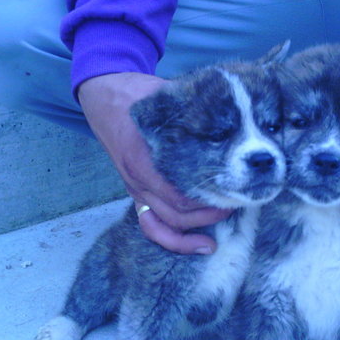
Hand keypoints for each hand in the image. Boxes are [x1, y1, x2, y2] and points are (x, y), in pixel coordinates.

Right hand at [78, 73, 229, 253]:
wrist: (104, 95)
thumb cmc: (137, 95)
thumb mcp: (164, 97)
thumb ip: (192, 110)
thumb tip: (229, 116)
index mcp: (143, 159)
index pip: (178, 196)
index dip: (208, 202)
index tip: (233, 195)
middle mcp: (138, 180)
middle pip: (176, 215)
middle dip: (208, 217)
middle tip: (235, 206)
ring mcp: (135, 188)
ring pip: (162, 225)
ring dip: (190, 234)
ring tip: (215, 236)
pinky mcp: (136, 192)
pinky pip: (150, 225)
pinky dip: (170, 239)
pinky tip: (193, 243)